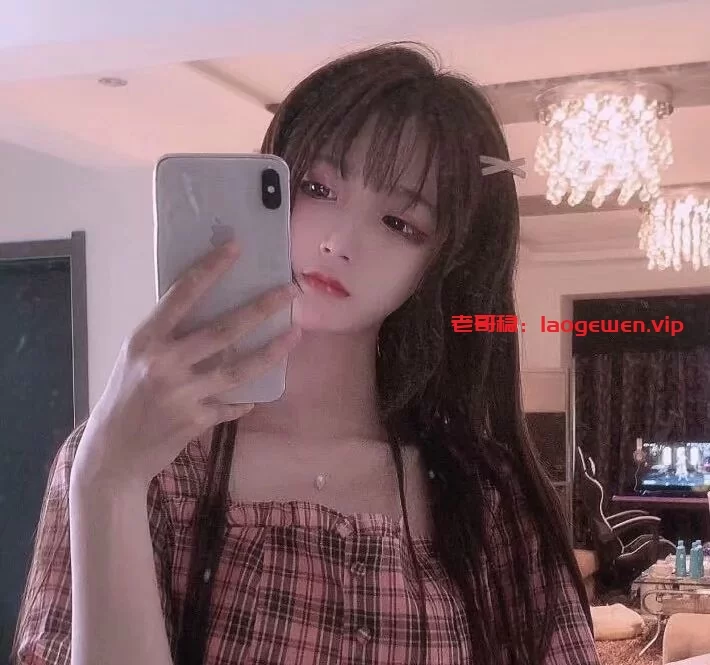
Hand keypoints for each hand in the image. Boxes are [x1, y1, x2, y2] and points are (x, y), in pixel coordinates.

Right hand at [73, 240, 300, 491]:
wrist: (114, 450)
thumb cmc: (124, 395)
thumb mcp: (135, 356)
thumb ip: (166, 334)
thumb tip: (208, 306)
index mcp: (146, 340)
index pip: (182, 295)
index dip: (210, 269)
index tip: (236, 247)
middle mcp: (165, 363)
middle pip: (224, 330)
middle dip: (262, 308)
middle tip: (291, 290)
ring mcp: (183, 394)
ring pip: (239, 369)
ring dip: (272, 351)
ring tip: (296, 333)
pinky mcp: (197, 420)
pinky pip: (232, 404)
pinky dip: (247, 399)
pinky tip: (261, 394)